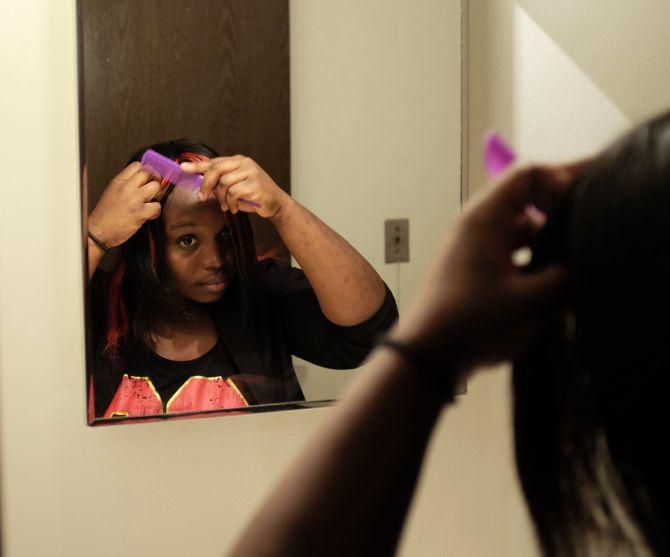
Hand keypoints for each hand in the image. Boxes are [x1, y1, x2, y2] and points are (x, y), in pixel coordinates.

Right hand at [88, 162, 163, 247]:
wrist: (98, 231)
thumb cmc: (105, 215)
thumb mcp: (111, 192)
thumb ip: (125, 184)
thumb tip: (142, 180)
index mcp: (118, 182)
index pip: (137, 165)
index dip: (146, 170)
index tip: (149, 177)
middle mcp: (126, 188)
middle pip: (148, 173)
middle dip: (154, 180)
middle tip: (154, 189)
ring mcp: (134, 200)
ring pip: (155, 187)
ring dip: (157, 195)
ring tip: (151, 202)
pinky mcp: (140, 213)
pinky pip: (157, 206)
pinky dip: (156, 211)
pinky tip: (150, 214)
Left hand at [181, 155, 290, 218]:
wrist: (277, 204)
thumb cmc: (255, 196)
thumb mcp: (236, 187)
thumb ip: (222, 183)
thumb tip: (203, 187)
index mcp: (239, 161)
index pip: (214, 162)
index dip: (198, 166)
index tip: (183, 168)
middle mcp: (245, 163)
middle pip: (216, 169)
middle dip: (206, 184)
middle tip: (202, 196)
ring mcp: (251, 172)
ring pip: (224, 183)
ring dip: (222, 199)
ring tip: (227, 206)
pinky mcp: (254, 184)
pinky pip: (233, 193)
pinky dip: (231, 203)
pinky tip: (236, 208)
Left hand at [392, 161, 587, 377]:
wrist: (426, 356)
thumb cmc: (472, 323)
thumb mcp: (530, 302)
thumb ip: (570, 278)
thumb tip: (595, 261)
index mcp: (485, 219)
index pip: (528, 174)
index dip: (562, 179)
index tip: (590, 202)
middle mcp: (479, 226)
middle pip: (527, 198)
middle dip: (562, 206)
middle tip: (599, 218)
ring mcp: (477, 249)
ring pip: (523, 227)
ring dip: (550, 235)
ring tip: (580, 254)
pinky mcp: (479, 271)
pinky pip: (515, 251)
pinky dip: (537, 256)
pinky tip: (556, 278)